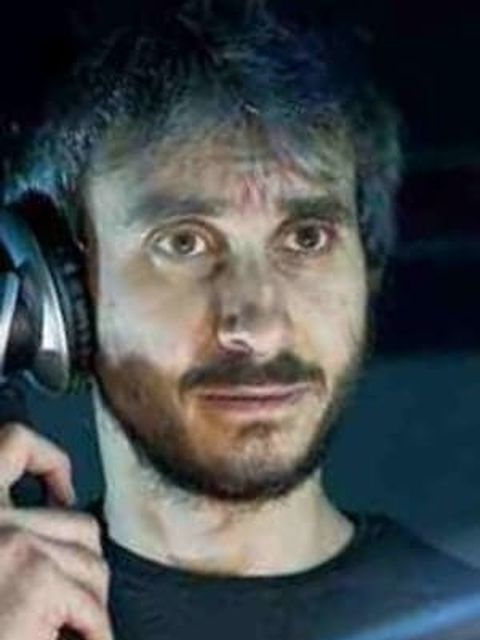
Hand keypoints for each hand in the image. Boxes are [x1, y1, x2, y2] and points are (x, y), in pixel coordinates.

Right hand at [0, 422, 112, 639]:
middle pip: (79, 526)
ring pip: (93, 565)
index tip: (61, 494)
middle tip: (71, 610)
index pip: (15, 445)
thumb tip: (55, 517)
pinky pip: (92, 608)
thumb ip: (4, 540)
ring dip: (89, 606)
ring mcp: (14, 546)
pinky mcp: (34, 582)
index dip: (51, 463)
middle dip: (83, 573)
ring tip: (72, 633)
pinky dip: (94, 635)